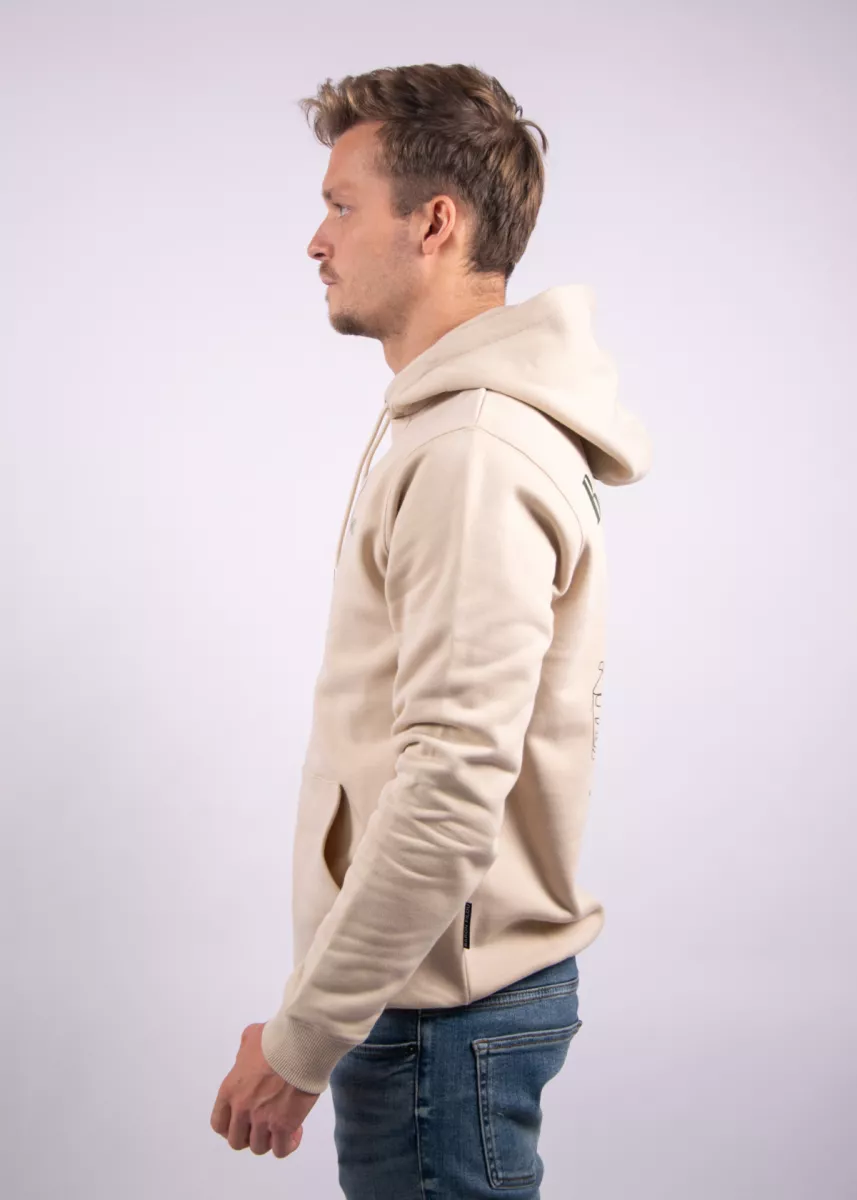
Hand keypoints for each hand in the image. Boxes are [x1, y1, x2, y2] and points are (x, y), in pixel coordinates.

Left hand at [210, 1022, 321, 1157]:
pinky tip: (296, 1131)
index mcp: (229, 1090)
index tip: (242, 1122)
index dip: (229, 1127)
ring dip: (269, 1139)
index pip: (218, 1123)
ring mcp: (262, 1119)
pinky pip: (281, 1150)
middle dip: (249, 1135)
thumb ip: (244, 1052)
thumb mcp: (251, 1037)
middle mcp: (242, 1109)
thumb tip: (249, 1056)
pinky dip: (288, 1144)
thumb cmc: (276, 1038)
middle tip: (263, 1124)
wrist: (299, 1045)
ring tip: (282, 1125)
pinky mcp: (283, 1126)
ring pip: (258, 1147)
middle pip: (236, 1141)